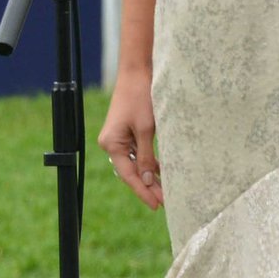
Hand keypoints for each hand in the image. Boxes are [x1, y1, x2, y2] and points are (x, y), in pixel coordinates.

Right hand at [97, 71, 162, 210]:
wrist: (137, 73)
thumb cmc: (141, 98)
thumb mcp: (146, 129)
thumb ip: (146, 156)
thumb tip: (148, 180)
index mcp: (112, 144)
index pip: (129, 175)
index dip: (143, 191)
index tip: (157, 205)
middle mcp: (112, 144)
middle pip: (131, 172)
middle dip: (148, 187)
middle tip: (165, 202)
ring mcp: (119, 138)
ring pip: (135, 164)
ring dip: (150, 177)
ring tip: (166, 192)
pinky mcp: (127, 133)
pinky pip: (137, 154)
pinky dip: (149, 163)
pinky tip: (161, 174)